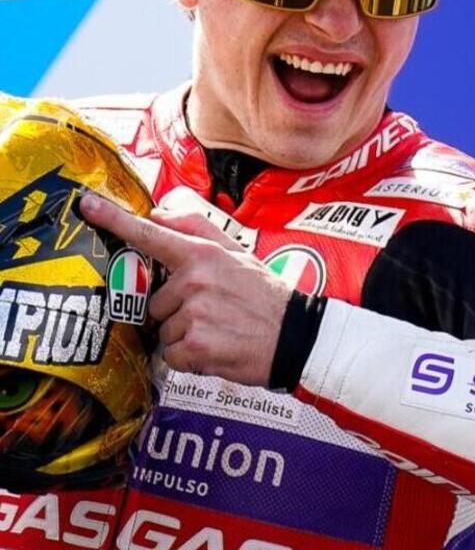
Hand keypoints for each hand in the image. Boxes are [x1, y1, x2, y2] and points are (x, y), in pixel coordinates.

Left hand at [80, 193, 291, 385]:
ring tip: (218, 330)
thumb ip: (198, 229)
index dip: (115, 220)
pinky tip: (216, 348)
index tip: (87, 206)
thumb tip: (159, 214)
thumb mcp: (238, 252)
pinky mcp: (195, 346)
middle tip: (213, 311)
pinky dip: (189, 358)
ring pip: (163, 329)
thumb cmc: (265, 294)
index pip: (152, 234)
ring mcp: (194, 314)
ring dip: (184, 334)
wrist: (296, 336)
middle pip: (155, 299)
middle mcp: (195, 281)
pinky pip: (171, 355)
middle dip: (176, 310)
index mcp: (203, 255)